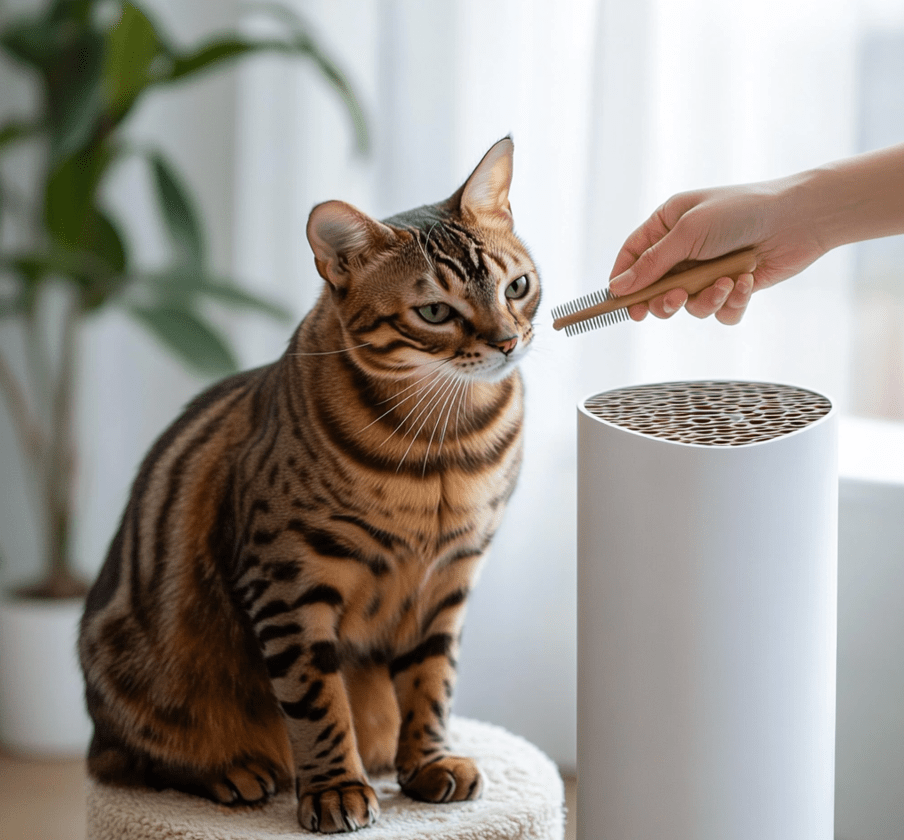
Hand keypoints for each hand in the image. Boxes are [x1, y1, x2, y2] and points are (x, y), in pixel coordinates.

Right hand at [608, 180, 827, 323]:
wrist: (800, 218)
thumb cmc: (742, 212)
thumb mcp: (688, 232)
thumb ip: (652, 263)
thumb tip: (618, 287)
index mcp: (668, 225)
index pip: (632, 257)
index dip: (623, 281)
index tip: (619, 302)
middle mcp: (685, 250)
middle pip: (655, 290)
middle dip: (664, 300)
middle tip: (674, 300)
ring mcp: (708, 271)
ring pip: (688, 305)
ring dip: (705, 300)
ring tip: (725, 285)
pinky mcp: (732, 288)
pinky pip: (719, 312)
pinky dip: (730, 304)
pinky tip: (745, 283)